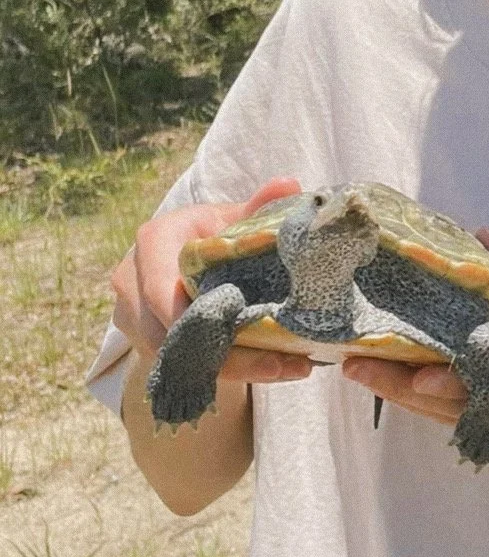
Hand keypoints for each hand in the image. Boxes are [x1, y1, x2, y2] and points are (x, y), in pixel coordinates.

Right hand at [110, 176, 313, 387]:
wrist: (183, 254)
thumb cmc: (212, 233)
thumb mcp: (232, 219)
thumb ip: (259, 206)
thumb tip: (289, 184)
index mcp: (154, 240)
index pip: (159, 286)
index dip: (188, 315)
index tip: (231, 332)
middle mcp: (132, 280)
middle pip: (168, 332)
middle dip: (226, 354)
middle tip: (282, 362)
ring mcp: (133, 317)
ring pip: (176, 357)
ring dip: (233, 369)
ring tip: (287, 368)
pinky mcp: (147, 343)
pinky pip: (183, 366)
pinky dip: (228, 372)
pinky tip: (273, 370)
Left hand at [343, 229, 488, 437]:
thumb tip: (475, 236)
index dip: (468, 372)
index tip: (427, 375)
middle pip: (466, 395)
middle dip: (406, 382)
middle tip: (351, 362)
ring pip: (459, 410)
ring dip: (407, 393)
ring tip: (356, 369)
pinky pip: (469, 410)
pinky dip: (431, 397)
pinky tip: (396, 374)